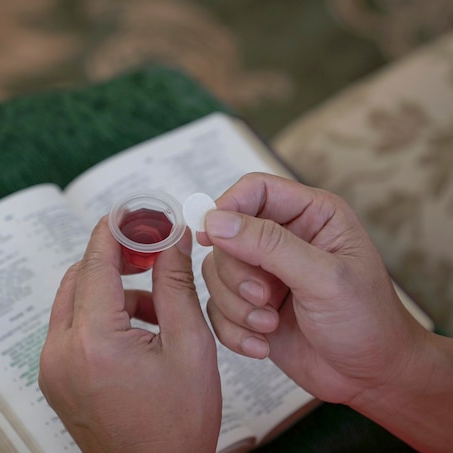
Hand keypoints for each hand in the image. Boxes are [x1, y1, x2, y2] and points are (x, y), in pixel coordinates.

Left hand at [39, 217, 221, 452]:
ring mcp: (53, 367)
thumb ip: (176, 285)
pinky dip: (100, 315)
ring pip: (74, 300)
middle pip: (80, 276)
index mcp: (94, 341)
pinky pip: (72, 327)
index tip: (135, 212)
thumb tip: (172, 240)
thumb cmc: (177, 426)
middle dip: (115, 258)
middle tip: (151, 254)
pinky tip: (137, 328)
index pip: (97, 261)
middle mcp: (61, 352)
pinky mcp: (56, 377)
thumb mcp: (190, 347)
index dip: (117, 229)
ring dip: (111, 289)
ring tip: (156, 305)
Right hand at [198, 173, 427, 404]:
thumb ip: (269, 245)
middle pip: (228, 234)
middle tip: (264, 298)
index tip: (211, 236)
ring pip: (216, 272)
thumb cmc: (367, 321)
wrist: (371, 377)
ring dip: (237, 305)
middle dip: (238, 273)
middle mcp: (284, 238)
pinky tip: (262, 343)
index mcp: (311, 215)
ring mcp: (264, 273)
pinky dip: (234, 329)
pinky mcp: (250, 305)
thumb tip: (217, 220)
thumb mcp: (323, 278)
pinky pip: (217, 307)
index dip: (228, 207)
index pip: (254, 190)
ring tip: (269, 324)